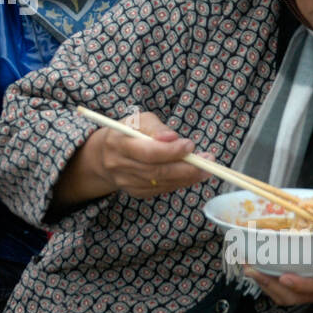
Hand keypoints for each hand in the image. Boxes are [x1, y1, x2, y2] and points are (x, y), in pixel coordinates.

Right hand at [88, 111, 207, 197]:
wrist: (105, 155)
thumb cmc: (128, 132)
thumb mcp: (139, 120)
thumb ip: (156, 127)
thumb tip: (172, 138)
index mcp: (118, 142)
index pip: (148, 152)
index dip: (171, 151)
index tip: (190, 145)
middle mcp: (119, 165)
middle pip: (156, 171)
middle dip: (186, 167)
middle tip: (207, 161)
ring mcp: (126, 182)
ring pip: (161, 182)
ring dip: (187, 177)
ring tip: (206, 169)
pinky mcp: (135, 192)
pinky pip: (161, 189)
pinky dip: (178, 183)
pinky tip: (191, 175)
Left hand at [245, 194, 312, 312]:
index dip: (303, 284)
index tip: (284, 276)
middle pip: (294, 296)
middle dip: (271, 284)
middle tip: (249, 265)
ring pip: (286, 298)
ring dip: (265, 284)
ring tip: (246, 265)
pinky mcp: (309, 293)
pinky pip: (286, 296)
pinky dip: (270, 285)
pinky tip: (256, 269)